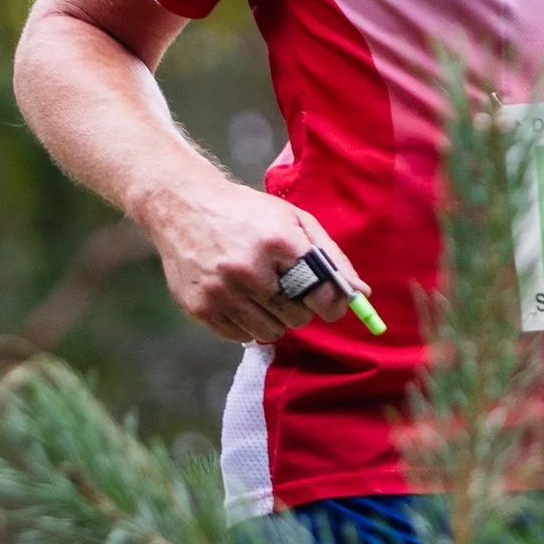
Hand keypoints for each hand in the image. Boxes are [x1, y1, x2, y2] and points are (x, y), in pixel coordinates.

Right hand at [132, 168, 359, 346]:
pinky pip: (240, 336)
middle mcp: (248, 268)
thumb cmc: (247, 214)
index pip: (320, 292)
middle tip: (286, 289)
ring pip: (270, 332)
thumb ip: (330, 256)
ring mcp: (220, 291)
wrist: (183, 206)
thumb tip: (361, 293)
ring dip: (273, 318)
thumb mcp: (293, 220)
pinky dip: (245, 323)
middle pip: (297, 317)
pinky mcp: (199, 307)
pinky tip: (237, 297)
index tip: (330, 305)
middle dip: (298, 307)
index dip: (331, 304)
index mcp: (278, 241)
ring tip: (260, 292)